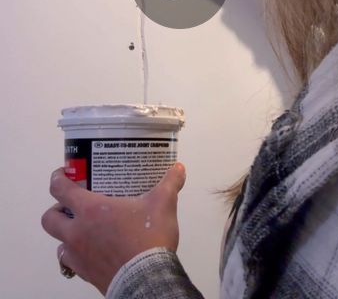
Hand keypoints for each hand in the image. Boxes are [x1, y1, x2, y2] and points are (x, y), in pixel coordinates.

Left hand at [41, 163, 185, 295]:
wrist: (148, 280)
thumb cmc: (149, 237)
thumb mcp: (163, 204)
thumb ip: (170, 183)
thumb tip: (178, 168)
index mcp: (90, 210)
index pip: (60, 189)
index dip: (58, 178)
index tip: (64, 174)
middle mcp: (77, 232)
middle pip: (49, 219)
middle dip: (56, 210)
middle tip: (72, 205)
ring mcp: (79, 256)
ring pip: (58, 243)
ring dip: (66, 235)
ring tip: (84, 230)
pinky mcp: (85, 275)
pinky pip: (70, 263)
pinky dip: (76, 256)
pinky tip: (92, 251)